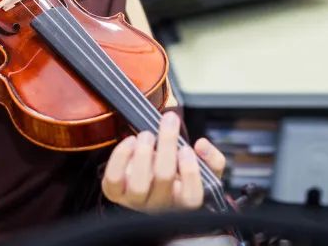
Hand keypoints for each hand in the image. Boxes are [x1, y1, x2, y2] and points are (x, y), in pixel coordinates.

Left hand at [101, 111, 225, 210]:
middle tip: (169, 121)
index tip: (186, 148)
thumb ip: (212, 159)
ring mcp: (135, 201)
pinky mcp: (115, 192)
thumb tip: (201, 145)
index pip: (191, 198)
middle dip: (167, 144)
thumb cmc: (177, 175)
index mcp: (183, 203)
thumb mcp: (204, 170)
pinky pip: (114, 177)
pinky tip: (131, 141)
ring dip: (144, 152)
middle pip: (164, 178)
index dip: (190, 172)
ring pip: (138, 183)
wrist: (150, 181)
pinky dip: (121, 156)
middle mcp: (159, 206)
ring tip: (148, 135)